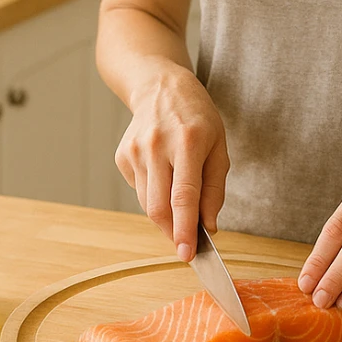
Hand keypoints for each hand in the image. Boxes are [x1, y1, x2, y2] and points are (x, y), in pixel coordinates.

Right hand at [114, 66, 229, 261]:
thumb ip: (214, 190)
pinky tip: (163, 176)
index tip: (186, 254)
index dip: (184, 229)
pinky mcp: (123, 156)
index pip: (184, 196)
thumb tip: (207, 226)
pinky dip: (153, 195)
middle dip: (172, 232)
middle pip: (159, 207)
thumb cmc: (197, 118)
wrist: (160, 87)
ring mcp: (135, 151)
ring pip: (147, 204)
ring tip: (180, 204)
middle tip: (185, 243)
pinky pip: (139, 190)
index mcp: (188, 142)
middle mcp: (157, 146)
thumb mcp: (219, 147)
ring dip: (164, 216)